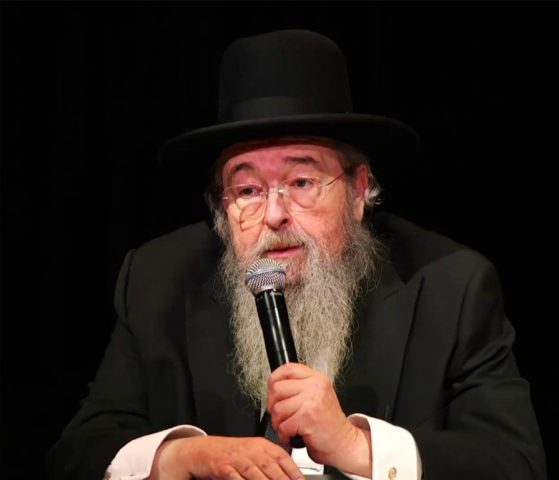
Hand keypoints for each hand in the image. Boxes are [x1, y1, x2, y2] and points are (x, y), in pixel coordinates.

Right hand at [150, 435, 303, 479]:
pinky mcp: (223, 466)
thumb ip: (269, 462)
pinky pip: (236, 478)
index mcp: (261, 445)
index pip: (282, 457)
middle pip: (271, 467)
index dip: (293, 471)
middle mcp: (251, 449)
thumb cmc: (230, 454)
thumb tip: (291, 475)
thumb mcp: (252, 453)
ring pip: (256, 473)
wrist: (203, 451)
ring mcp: (237, 457)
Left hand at [266, 363, 370, 475]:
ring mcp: (311, 401)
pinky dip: (285, 436)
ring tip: (291, 427)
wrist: (344, 443)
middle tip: (283, 415)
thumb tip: (276, 384)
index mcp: (317, 379)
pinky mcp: (307, 418)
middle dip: (273, 406)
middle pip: (277, 388)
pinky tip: (295, 436)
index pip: (288, 368)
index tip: (273, 390)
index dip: (274, 379)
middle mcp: (315, 387)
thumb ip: (301, 386)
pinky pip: (283, 426)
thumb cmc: (329, 423)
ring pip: (277, 409)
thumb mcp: (319, 396)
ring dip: (279, 424)